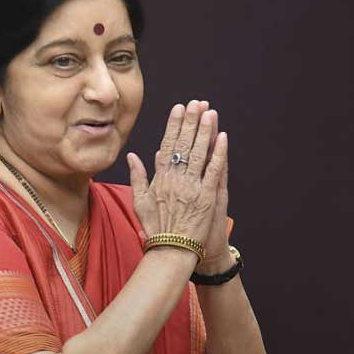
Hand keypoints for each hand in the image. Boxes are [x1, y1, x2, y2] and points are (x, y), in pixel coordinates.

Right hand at [127, 100, 229, 264]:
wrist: (171, 251)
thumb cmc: (155, 229)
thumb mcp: (139, 202)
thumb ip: (137, 177)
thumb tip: (132, 156)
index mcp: (159, 178)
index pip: (167, 145)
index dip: (174, 125)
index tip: (178, 108)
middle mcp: (175, 179)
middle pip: (184, 144)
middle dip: (191, 121)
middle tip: (197, 103)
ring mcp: (192, 186)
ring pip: (200, 153)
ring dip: (205, 131)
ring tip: (209, 112)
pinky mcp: (208, 196)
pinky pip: (214, 170)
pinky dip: (218, 153)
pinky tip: (222, 137)